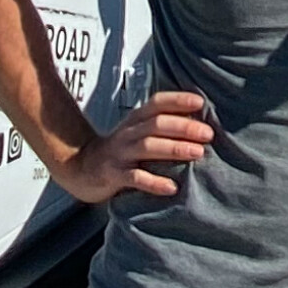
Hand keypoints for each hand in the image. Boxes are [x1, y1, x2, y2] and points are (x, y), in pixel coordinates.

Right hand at [52, 91, 213, 205]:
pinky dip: (154, 182)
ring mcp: (119, 153)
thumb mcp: (135, 132)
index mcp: (135, 120)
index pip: (157, 103)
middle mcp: (127, 133)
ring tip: (198, 153)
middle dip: (184, 126)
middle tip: (208, 133)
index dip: (178, 100)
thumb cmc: (119, 151)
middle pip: (156, 124)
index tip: (200, 102)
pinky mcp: (112, 175)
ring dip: (175, 148)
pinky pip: (135, 178)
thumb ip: (160, 126)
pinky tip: (172, 187)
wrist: (79, 168)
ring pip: (148, 146)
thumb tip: (199, 123)